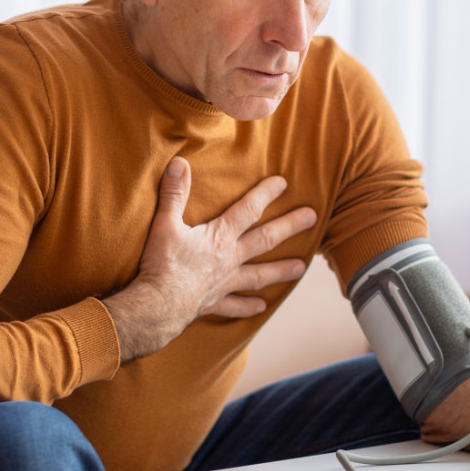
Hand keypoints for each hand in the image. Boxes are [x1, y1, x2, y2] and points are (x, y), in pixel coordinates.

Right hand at [103, 157, 316, 362]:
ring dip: (281, 270)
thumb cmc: (161, 264)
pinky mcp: (214, 302)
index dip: (266, 194)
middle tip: (313, 218)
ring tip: (302, 268)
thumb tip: (179, 163)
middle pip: (265, 239)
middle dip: (290, 226)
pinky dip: (248, 306)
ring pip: (259, 275)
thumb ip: (174, 193)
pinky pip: (235, 305)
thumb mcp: (164, 224)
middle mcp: (229, 259)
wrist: (156, 307)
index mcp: (219, 237)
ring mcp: (225, 283)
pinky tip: (261, 306)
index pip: (248, 210)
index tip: (283, 183)